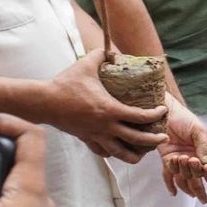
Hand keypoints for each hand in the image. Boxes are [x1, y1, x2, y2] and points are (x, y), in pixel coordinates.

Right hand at [43, 50, 167, 162]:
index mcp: (110, 109)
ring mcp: (96, 135)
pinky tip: (118, 150)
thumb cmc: (65, 84)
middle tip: (164, 138)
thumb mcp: (85, 65)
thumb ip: (101, 55)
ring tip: (144, 154)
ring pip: (120, 153)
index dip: (155, 115)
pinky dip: (112, 153)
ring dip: (134, 155)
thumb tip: (112, 50)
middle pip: (136, 139)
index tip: (163, 111)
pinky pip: (102, 151)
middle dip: (153, 141)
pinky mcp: (86, 139)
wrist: (43, 102)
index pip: (140, 116)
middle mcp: (106, 126)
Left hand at [158, 95, 206, 202]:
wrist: (163, 111)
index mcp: (204, 152)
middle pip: (197, 178)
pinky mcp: (166, 158)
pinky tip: (174, 193)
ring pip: (183, 177)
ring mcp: (179, 160)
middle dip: (201, 188)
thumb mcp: (199, 132)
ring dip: (185, 176)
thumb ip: (206, 150)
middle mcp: (192, 158)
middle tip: (204, 199)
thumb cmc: (184, 118)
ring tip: (185, 163)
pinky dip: (170, 184)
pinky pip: (168, 174)